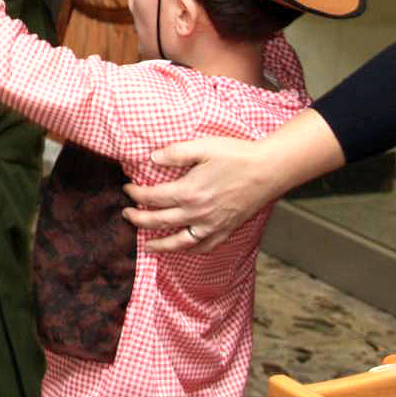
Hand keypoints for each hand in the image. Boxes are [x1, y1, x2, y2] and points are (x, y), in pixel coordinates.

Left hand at [121, 135, 284, 253]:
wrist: (268, 170)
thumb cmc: (236, 155)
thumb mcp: (203, 146)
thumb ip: (175, 153)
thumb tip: (151, 158)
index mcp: (188, 192)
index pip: (152, 198)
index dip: (136, 194)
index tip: (127, 190)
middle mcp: (197, 213)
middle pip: (160, 222)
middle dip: (139, 220)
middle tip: (127, 216)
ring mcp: (212, 225)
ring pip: (180, 242)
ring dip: (160, 245)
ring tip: (147, 246)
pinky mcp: (226, 230)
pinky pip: (204, 246)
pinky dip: (190, 250)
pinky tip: (183, 249)